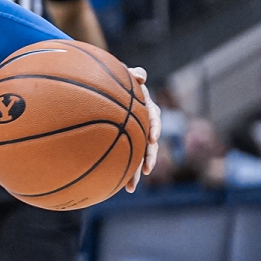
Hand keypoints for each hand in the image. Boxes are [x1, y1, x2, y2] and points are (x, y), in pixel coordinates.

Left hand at [126, 67, 161, 192]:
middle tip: (147, 169)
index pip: (154, 118)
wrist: (105, 85)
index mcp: (145, 107)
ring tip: (131, 186)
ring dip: (136, 170)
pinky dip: (123, 170)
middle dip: (149, 157)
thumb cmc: (116, 79)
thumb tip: (141, 77)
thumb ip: (133, 73)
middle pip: (150, 143)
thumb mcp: (124, 74)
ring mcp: (135, 133)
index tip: (152, 138)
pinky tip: (115, 185)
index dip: (155, 127)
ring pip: (139, 154)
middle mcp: (143, 123)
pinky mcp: (125, 141)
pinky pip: (125, 156)